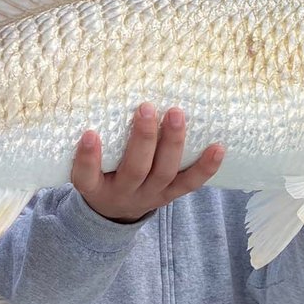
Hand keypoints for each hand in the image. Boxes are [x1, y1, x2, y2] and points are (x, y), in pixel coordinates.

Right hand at [71, 103, 223, 222]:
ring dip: (172, 142)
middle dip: (143, 139)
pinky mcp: (171, 194)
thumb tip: (97, 94)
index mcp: (95, 188)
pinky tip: (218, 147)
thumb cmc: (99, 175)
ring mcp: (151, 195)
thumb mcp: (85, 166)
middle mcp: (123, 193)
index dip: (87, 158)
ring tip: (176, 114)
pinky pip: (190, 184)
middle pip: (135, 170)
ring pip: (164, 172)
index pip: (86, 176)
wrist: (114, 210)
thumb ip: (88, 144)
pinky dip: (206, 167)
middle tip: (145, 108)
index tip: (89, 134)